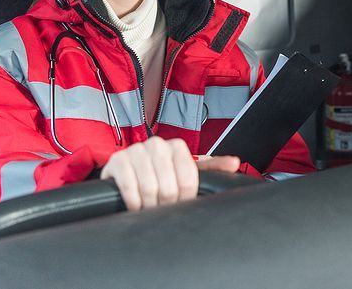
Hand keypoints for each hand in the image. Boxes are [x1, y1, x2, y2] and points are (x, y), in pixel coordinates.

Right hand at [101, 136, 239, 210]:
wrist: (127, 174)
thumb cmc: (160, 174)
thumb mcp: (186, 171)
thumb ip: (211, 168)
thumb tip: (234, 163)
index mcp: (177, 146)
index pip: (189, 180)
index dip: (186, 198)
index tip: (181, 203)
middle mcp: (157, 144)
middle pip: (170, 187)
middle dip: (166, 204)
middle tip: (163, 208)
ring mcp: (136, 150)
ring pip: (150, 188)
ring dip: (149, 205)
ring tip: (149, 208)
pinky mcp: (117, 161)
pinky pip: (129, 186)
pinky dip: (134, 202)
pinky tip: (135, 205)